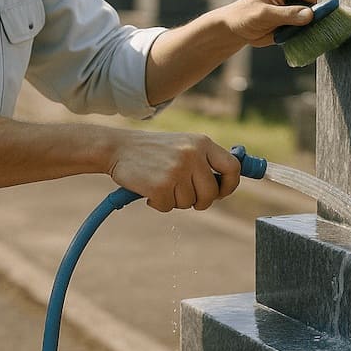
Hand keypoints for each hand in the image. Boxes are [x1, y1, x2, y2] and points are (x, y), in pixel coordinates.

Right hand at [106, 130, 241, 211]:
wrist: (117, 148)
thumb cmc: (153, 150)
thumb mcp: (183, 145)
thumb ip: (205, 160)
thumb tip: (230, 181)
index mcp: (202, 142)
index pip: (232, 167)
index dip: (229, 185)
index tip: (220, 192)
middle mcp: (192, 154)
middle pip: (211, 193)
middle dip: (200, 201)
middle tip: (185, 196)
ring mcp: (177, 170)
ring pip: (189, 203)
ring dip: (175, 200)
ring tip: (161, 184)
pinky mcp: (160, 185)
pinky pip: (168, 207)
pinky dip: (158, 204)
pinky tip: (149, 190)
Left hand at [223, 0, 318, 47]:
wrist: (236, 29)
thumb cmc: (245, 15)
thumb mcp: (264, 15)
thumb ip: (287, 14)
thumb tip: (309, 15)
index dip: (314, 3)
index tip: (315, 18)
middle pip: (314, 2)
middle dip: (314, 16)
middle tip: (309, 29)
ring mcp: (296, 6)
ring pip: (314, 15)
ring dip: (311, 26)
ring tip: (301, 34)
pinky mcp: (296, 19)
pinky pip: (308, 26)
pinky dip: (307, 32)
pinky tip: (300, 37)